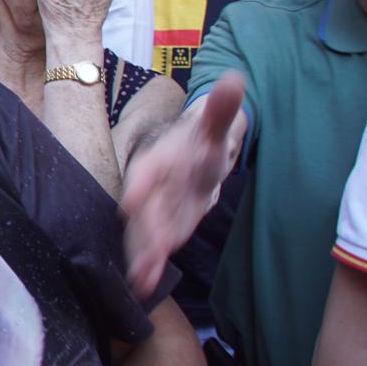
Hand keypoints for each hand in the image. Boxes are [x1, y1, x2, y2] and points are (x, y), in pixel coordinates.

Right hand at [120, 73, 246, 297]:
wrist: (195, 155)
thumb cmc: (202, 139)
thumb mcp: (214, 124)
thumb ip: (221, 108)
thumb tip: (235, 79)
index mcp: (160, 159)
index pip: (147, 170)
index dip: (141, 185)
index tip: (131, 201)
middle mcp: (151, 187)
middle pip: (145, 210)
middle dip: (145, 231)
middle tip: (146, 251)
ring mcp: (155, 210)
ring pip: (144, 233)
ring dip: (142, 255)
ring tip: (140, 278)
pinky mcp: (163, 227)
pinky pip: (153, 246)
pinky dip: (148, 264)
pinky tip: (144, 285)